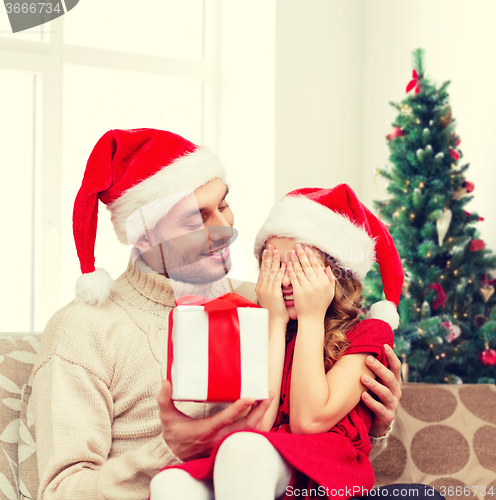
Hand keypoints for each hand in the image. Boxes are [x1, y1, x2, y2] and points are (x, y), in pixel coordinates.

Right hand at [157, 380, 273, 460]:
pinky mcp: (228, 442)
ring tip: (267, 399)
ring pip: (249, 430)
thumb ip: (165, 400)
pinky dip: (257, 422)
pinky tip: (261, 411)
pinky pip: (247, 433)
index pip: (226, 419)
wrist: (175, 455)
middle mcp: (219, 437)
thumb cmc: (174, 435)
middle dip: (259, 410)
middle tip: (268, 394)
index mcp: (206, 430)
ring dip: (260, 415)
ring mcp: (226, 441)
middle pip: (245, 425)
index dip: (239, 408)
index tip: (250, 397)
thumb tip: (165, 382)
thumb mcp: (167, 417)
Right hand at [256, 244, 288, 325]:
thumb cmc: (276, 311)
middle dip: (268, 256)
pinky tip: (284, 264)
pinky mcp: (273, 293)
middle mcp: (262, 287)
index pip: (263, 269)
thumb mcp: (272, 296)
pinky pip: (277, 279)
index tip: (268, 250)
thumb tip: (278, 277)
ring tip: (276, 251)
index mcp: (260, 287)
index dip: (266, 259)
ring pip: (270, 271)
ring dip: (274, 260)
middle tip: (270, 245)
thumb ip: (274, 286)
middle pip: (265, 268)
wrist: (273, 322)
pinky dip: (280, 271)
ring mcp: (266, 289)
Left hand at [286, 244, 334, 319]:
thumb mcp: (330, 292)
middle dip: (302, 254)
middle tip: (297, 245)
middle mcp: (316, 284)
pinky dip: (291, 270)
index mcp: (324, 282)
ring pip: (300, 270)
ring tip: (291, 252)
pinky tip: (288, 264)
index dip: (311, 256)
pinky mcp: (298, 292)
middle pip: (308, 266)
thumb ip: (330, 279)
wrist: (312, 318)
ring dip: (295, 260)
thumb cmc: (321, 305)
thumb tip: (327, 267)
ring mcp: (307, 288)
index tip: (307, 248)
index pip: (317, 266)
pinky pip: (294, 278)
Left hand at [360, 344, 401, 436]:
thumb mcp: (375, 382)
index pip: (395, 366)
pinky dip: (371, 402)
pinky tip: (362, 395)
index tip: (384, 345)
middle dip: (380, 368)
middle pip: (390, 378)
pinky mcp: (387, 416)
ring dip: (374, 384)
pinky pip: (379, 408)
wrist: (375, 422)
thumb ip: (371, 369)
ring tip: (363, 378)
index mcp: (393, 381)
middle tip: (368, 359)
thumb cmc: (373, 396)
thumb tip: (359, 348)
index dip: (391, 356)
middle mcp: (395, 391)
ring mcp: (392, 404)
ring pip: (385, 393)